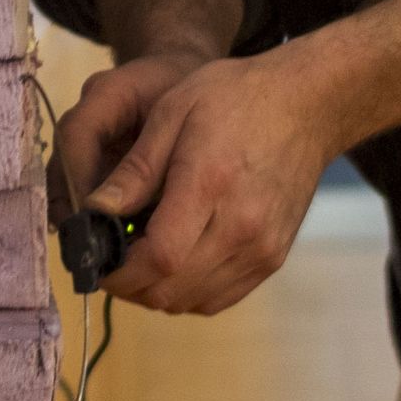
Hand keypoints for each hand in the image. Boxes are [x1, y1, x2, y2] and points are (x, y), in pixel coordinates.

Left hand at [81, 49, 339, 315]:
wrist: (307, 106)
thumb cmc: (236, 99)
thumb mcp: (172, 113)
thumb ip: (134, 169)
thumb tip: (93, 212)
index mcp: (211, 186)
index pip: (159, 258)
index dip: (119, 272)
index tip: (96, 260)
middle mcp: (242, 229)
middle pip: (171, 290)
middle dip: (128, 285)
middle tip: (109, 259)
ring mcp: (262, 250)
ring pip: (191, 301)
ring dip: (155, 291)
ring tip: (137, 259)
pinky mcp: (273, 259)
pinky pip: (219, 298)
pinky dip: (187, 292)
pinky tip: (174, 262)